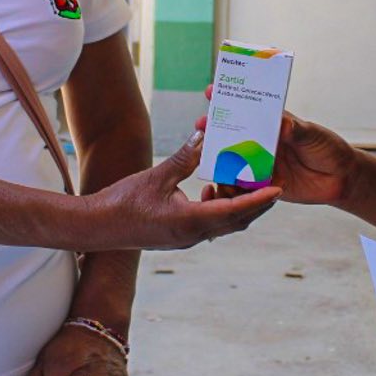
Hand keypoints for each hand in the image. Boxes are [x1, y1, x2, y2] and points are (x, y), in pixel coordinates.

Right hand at [86, 132, 279, 250]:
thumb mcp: (157, 176)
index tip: (278, 190)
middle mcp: (193, 235)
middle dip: (256, 205)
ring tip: (244, 184)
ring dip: (237, 208)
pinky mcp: (178, 238)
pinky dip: (219, 211)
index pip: (235, 212)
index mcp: (190, 222)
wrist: (97, 227)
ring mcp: (186, 239)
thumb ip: (185, 157)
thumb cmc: (123, 201)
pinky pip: (209, 226)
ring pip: (223, 226)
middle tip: (271, 184)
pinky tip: (212, 191)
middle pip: (236, 222)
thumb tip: (206, 135)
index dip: (259, 200)